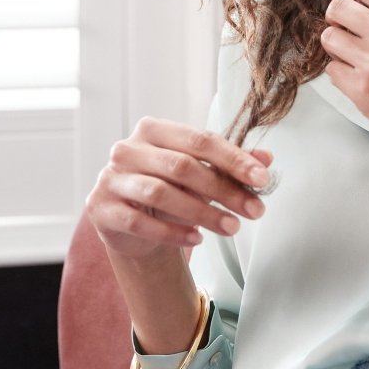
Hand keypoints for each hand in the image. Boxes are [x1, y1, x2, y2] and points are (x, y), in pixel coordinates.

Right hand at [87, 116, 273, 262]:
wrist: (129, 224)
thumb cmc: (168, 189)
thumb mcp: (198, 174)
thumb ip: (229, 165)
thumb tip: (267, 158)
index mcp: (153, 130)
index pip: (199, 140)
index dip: (234, 159)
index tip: (263, 178)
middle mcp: (127, 149)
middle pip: (182, 167)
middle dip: (224, 191)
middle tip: (255, 211)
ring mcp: (111, 178)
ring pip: (161, 194)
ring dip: (202, 213)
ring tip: (232, 228)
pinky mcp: (101, 208)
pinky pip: (139, 223)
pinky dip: (171, 233)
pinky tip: (197, 239)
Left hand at [320, 0, 368, 174]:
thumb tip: (358, 6)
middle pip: (337, 8)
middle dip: (336, 20)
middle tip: (345, 33)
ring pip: (329, 39)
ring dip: (338, 49)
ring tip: (357, 62)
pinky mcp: (363, 90)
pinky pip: (333, 71)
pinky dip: (342, 76)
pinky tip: (363, 83)